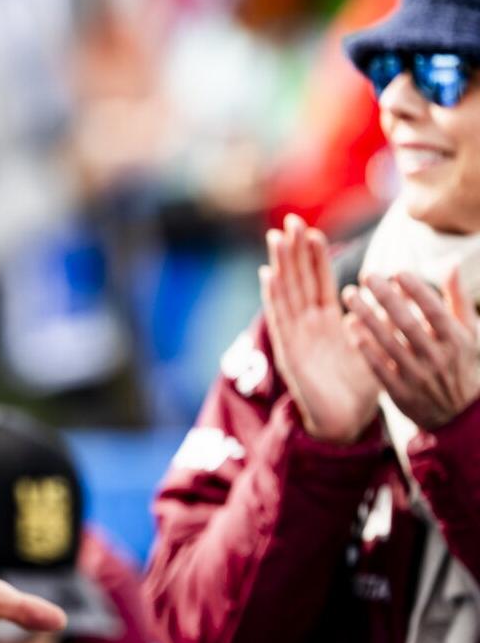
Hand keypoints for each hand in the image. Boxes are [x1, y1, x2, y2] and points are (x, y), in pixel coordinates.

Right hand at [259, 215, 379, 443]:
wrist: (344, 422)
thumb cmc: (358, 388)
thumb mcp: (372, 347)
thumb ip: (371, 323)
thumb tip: (375, 299)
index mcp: (326, 322)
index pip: (319, 281)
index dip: (314, 257)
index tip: (312, 230)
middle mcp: (307, 324)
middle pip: (298, 279)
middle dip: (294, 251)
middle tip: (290, 220)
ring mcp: (295, 336)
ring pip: (286, 293)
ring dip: (281, 265)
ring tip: (276, 237)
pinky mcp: (288, 351)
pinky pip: (280, 319)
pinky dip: (273, 296)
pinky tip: (267, 274)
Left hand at [342, 268, 479, 430]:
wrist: (458, 416)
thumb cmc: (460, 362)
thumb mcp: (469, 333)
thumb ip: (457, 298)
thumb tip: (451, 262)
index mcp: (456, 341)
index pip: (435, 311)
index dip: (416, 290)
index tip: (397, 271)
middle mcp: (437, 358)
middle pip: (407, 324)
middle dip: (385, 297)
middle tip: (366, 274)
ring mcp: (418, 377)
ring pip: (388, 343)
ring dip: (366, 317)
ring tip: (349, 294)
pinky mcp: (400, 393)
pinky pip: (378, 367)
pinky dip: (364, 346)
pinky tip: (350, 325)